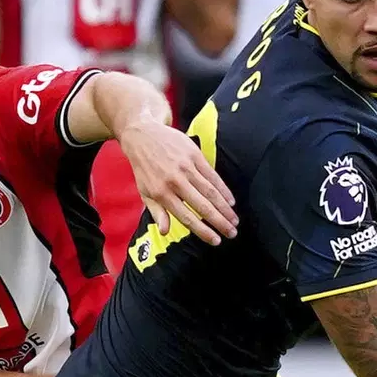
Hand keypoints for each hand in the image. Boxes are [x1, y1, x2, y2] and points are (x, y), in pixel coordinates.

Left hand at [117, 119, 236, 245]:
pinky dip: (223, 189)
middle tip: (232, 233)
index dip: (203, 231)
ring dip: (225, 208)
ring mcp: (186, 167)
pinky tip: (231, 201)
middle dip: (220, 222)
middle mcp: (175, 182)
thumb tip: (165, 231)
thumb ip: (156, 212)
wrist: (142, 136)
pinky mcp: (194, 155)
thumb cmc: (143, 168)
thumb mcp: (144, 192)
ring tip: (235, 220)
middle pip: (203, 206)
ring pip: (210, 192)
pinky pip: (212, 175)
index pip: (186, 217)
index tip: (216, 241)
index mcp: (162, 194)